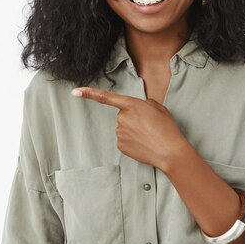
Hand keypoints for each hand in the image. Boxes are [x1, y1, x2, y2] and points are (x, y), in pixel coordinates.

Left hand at [71, 87, 187, 168]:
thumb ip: (144, 104)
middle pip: (123, 115)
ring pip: (124, 128)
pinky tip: (144, 144)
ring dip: (134, 131)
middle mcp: (122, 118)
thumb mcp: (158, 107)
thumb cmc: (167, 128)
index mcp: (131, 105)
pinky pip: (124, 140)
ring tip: (149, 136)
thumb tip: (137, 110)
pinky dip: (133, 142)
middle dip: (134, 119)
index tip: (75, 91)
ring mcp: (119, 133)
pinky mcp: (121, 146)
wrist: (169, 151)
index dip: (89, 93)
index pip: (106, 97)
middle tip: (150, 126)